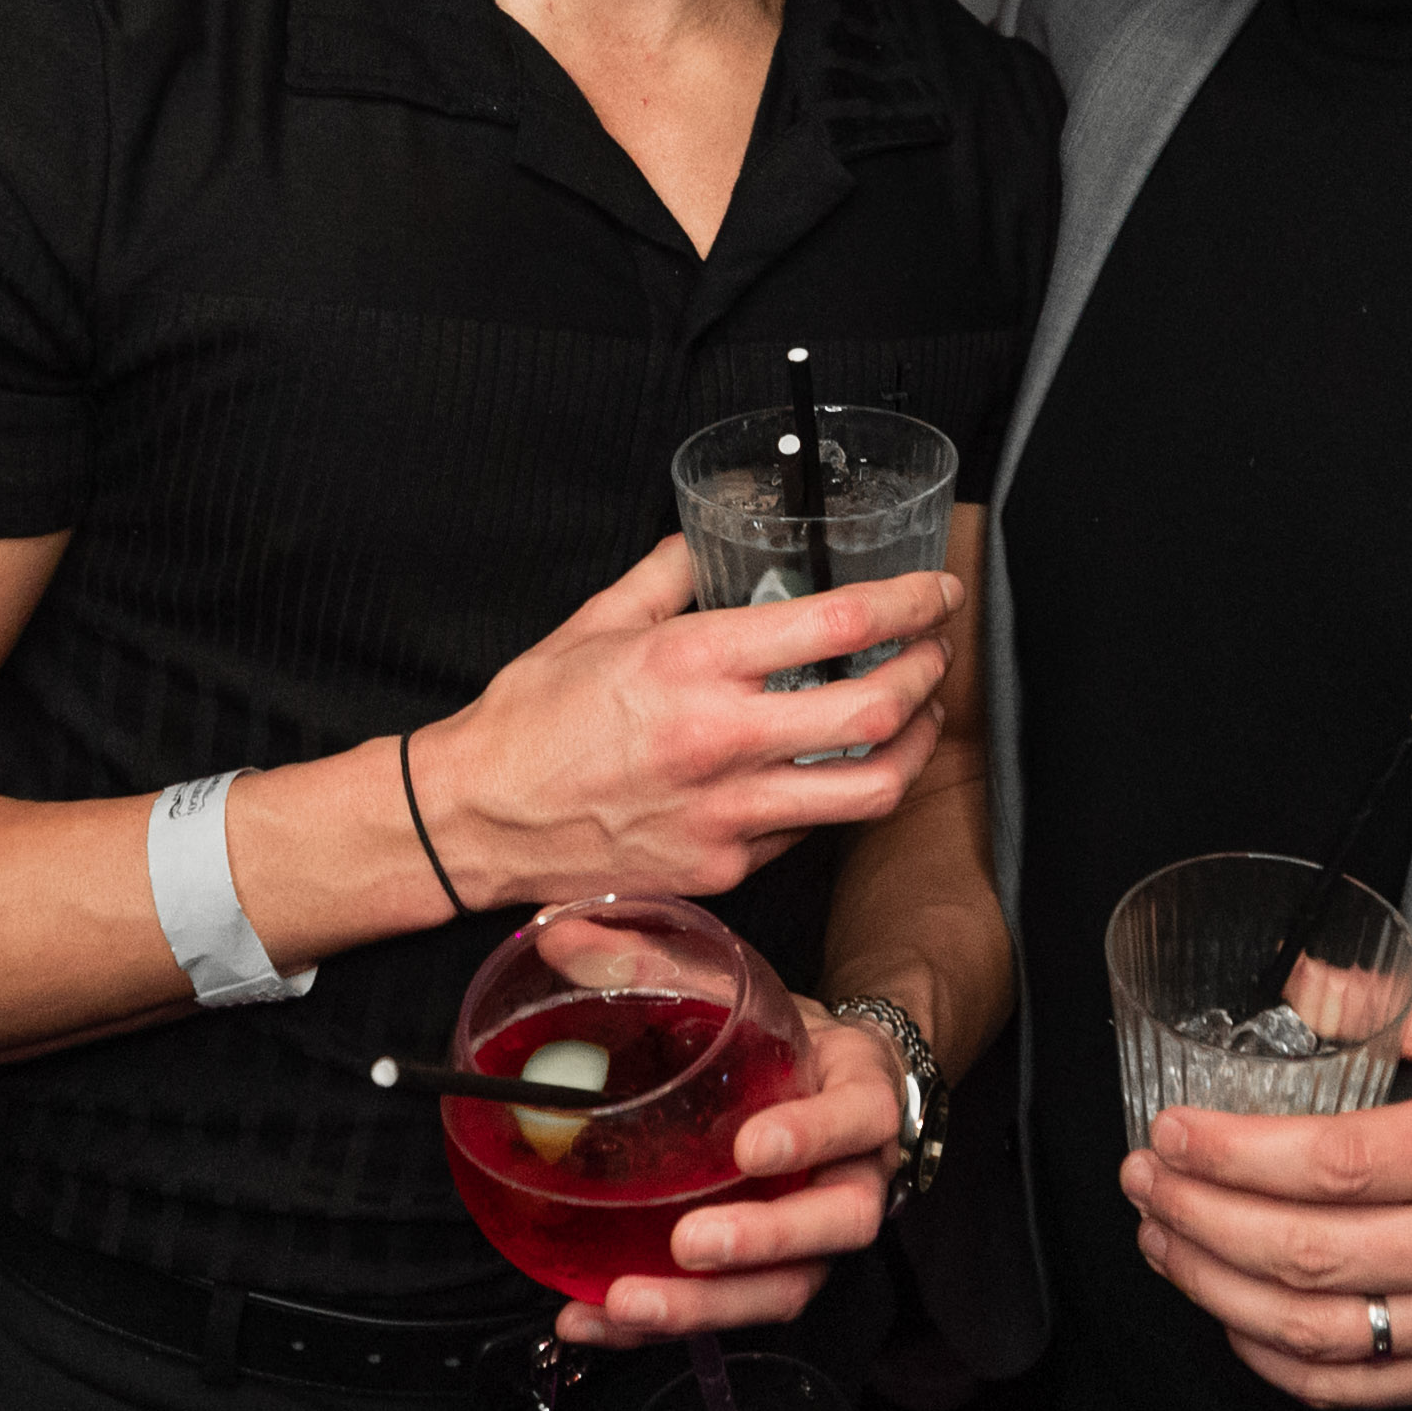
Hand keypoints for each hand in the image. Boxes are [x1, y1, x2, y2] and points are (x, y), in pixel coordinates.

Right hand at [416, 537, 959, 909]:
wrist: (477, 818)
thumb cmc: (529, 721)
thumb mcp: (596, 623)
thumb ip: (664, 577)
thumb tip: (703, 543)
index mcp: (692, 664)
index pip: (838, 625)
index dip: (908, 603)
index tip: (934, 592)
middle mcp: (721, 740)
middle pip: (876, 712)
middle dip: (927, 674)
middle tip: (934, 653)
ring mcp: (728, 814)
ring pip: (868, 789)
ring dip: (910, 745)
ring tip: (916, 717)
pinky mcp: (724, 867)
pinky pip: (808, 831)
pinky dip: (836, 794)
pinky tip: (834, 769)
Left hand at [565, 992, 905, 1346]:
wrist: (824, 1081)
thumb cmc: (782, 1039)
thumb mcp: (740, 990)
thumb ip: (656, 964)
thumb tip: (560, 937)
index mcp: (860, 1094)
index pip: (858, 1117)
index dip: (813, 1136)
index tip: (750, 1146)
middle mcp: (856, 1174)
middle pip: (838, 1224)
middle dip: (764, 1242)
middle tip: (691, 1243)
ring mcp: (820, 1235)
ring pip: (790, 1287)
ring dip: (709, 1304)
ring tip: (628, 1303)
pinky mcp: (776, 1273)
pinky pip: (732, 1307)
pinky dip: (663, 1323)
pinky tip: (591, 1317)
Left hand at [1119, 991, 1411, 1408]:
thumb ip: (1393, 1011)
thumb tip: (1298, 983)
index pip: (1335, 1163)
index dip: (1234, 1154)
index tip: (1170, 1133)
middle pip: (1306, 1253)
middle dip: (1199, 1217)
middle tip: (1145, 1183)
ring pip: (1314, 1329)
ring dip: (1214, 1291)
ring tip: (1162, 1242)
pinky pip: (1346, 1385)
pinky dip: (1270, 1358)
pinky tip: (1227, 1316)